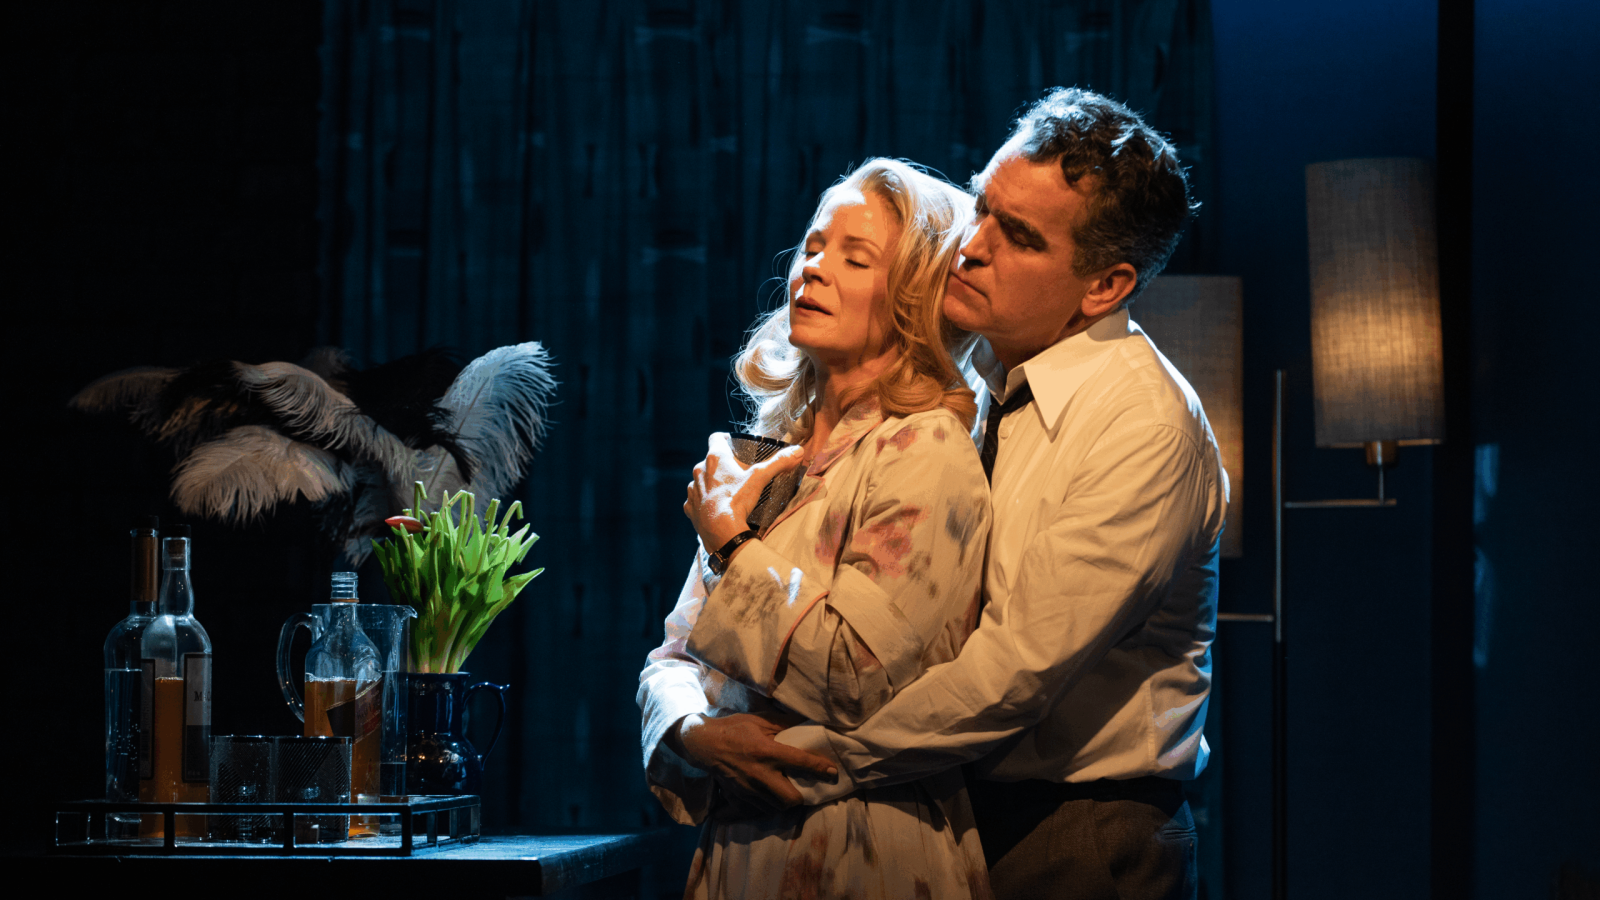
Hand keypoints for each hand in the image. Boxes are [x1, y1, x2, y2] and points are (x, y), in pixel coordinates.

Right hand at [668, 712, 836, 810]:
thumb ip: (784, 723)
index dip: (819, 768)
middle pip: (790, 799)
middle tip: (803, 788)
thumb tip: (806, 723)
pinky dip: (767, 806)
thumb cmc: (735, 728)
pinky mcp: (739, 797)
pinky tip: (769, 797)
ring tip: (787, 792)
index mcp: (767, 751)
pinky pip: (759, 810)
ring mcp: (749, 789)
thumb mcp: (760, 720)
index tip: (832, 771)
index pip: (800, 762)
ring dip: (785, 803)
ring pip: (776, 808)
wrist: (704, 744)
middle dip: (801, 797)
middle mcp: (760, 774)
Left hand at [684, 433, 805, 550]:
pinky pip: (697, 499)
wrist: (720, 531)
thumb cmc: (737, 500)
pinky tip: (716, 508)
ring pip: (703, 480)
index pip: (716, 438)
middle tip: (738, 474)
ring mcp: (693, 489)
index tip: (733, 444)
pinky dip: (705, 501)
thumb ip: (778, 462)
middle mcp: (700, 470)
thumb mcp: (760, 478)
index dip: (725, 439)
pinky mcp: (690, 506)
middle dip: (723, 465)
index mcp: (715, 458)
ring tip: (727, 493)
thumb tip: (797, 451)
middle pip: (711, 461)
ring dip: (712, 483)